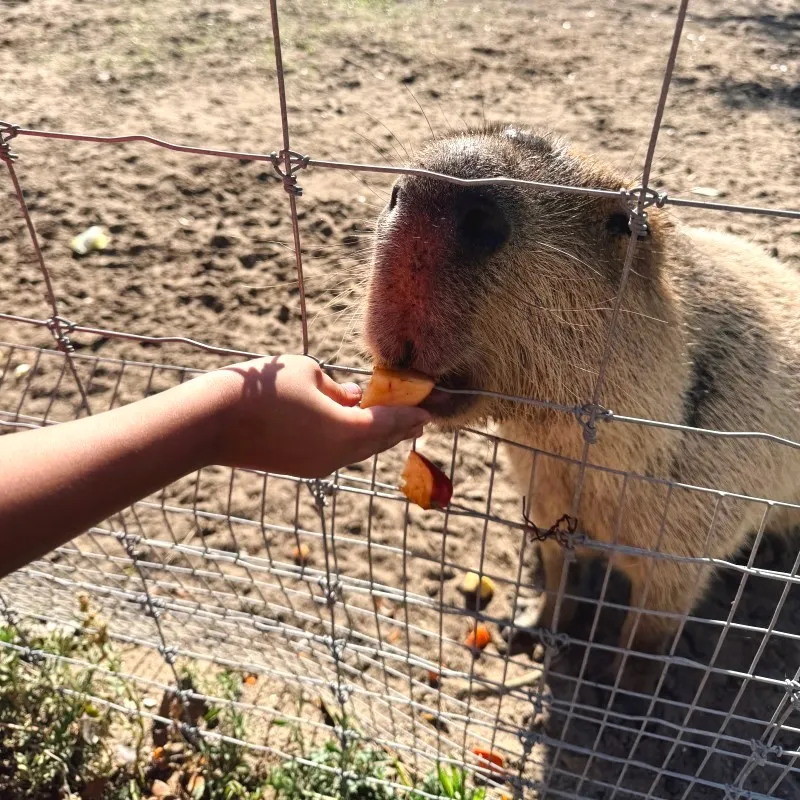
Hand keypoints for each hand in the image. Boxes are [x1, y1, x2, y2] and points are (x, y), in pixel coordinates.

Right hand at [203, 355, 430, 477]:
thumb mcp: (308, 373)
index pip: (392, 422)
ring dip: (378, 435)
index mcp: (348, 431)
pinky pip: (341, 453)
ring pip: (360, 450)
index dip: (414, 413)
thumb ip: (339, 388)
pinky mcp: (302, 468)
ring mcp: (320, 466)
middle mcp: (339, 456)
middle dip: (401, 427)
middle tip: (421, 416)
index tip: (433, 409)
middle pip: (380, 441)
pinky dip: (355, 440)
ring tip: (395, 422)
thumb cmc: (263, 389)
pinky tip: (356, 427)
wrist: (210, 423)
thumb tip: (352, 398)